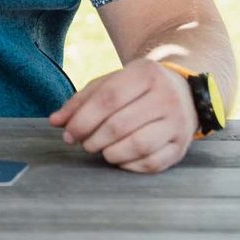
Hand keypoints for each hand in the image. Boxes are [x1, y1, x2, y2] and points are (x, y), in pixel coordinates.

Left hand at [49, 59, 197, 173]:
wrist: (184, 93)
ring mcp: (178, 123)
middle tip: (83, 143)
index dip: (83, 119)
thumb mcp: (110, 83)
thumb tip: (55, 121)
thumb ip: (81, 101)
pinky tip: (120, 159)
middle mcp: (166, 98)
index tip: (68, 134)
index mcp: (145, 74)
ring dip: (111, 153)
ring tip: (101, 150)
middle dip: (94, 139)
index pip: (107, 99)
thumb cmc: (136, 89)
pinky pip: (153, 163)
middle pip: (120, 125)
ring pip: (139, 145)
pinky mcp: (182, 147)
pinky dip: (130, 165)